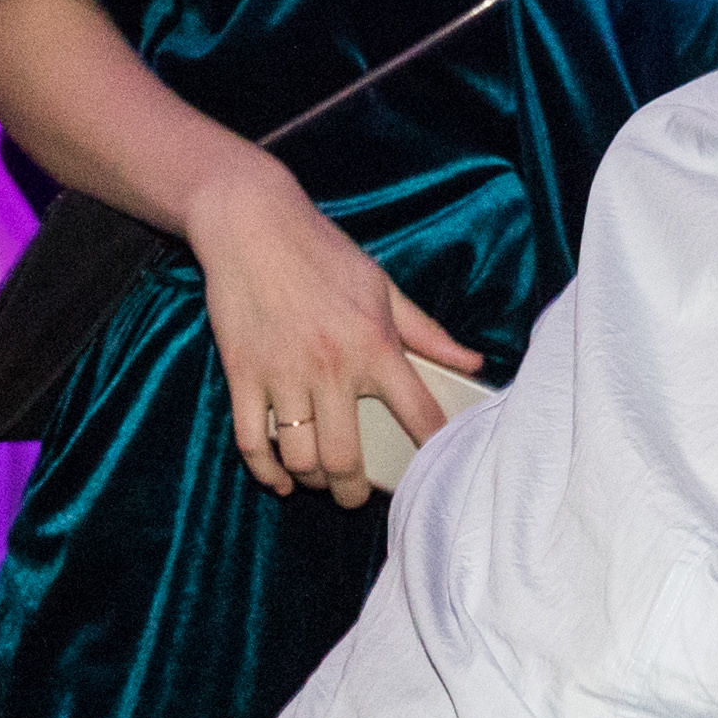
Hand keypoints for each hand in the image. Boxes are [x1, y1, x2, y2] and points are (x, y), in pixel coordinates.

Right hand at [182, 154, 481, 507]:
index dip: (433, 450)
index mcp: (374, 344)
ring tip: (320, 480)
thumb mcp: (383, 286)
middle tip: (356, 494)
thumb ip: (427, 332)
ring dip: (311, 481)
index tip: (437, 473)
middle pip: (345, 459)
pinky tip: (279, 478)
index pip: (418, 413)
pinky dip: (265, 472)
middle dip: (352, 491)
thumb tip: (474, 363)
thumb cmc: (323, 252)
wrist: (252, 223)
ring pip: (299, 457)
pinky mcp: (243, 374)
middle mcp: (331, 366)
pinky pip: (252, 442)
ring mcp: (283, 374)